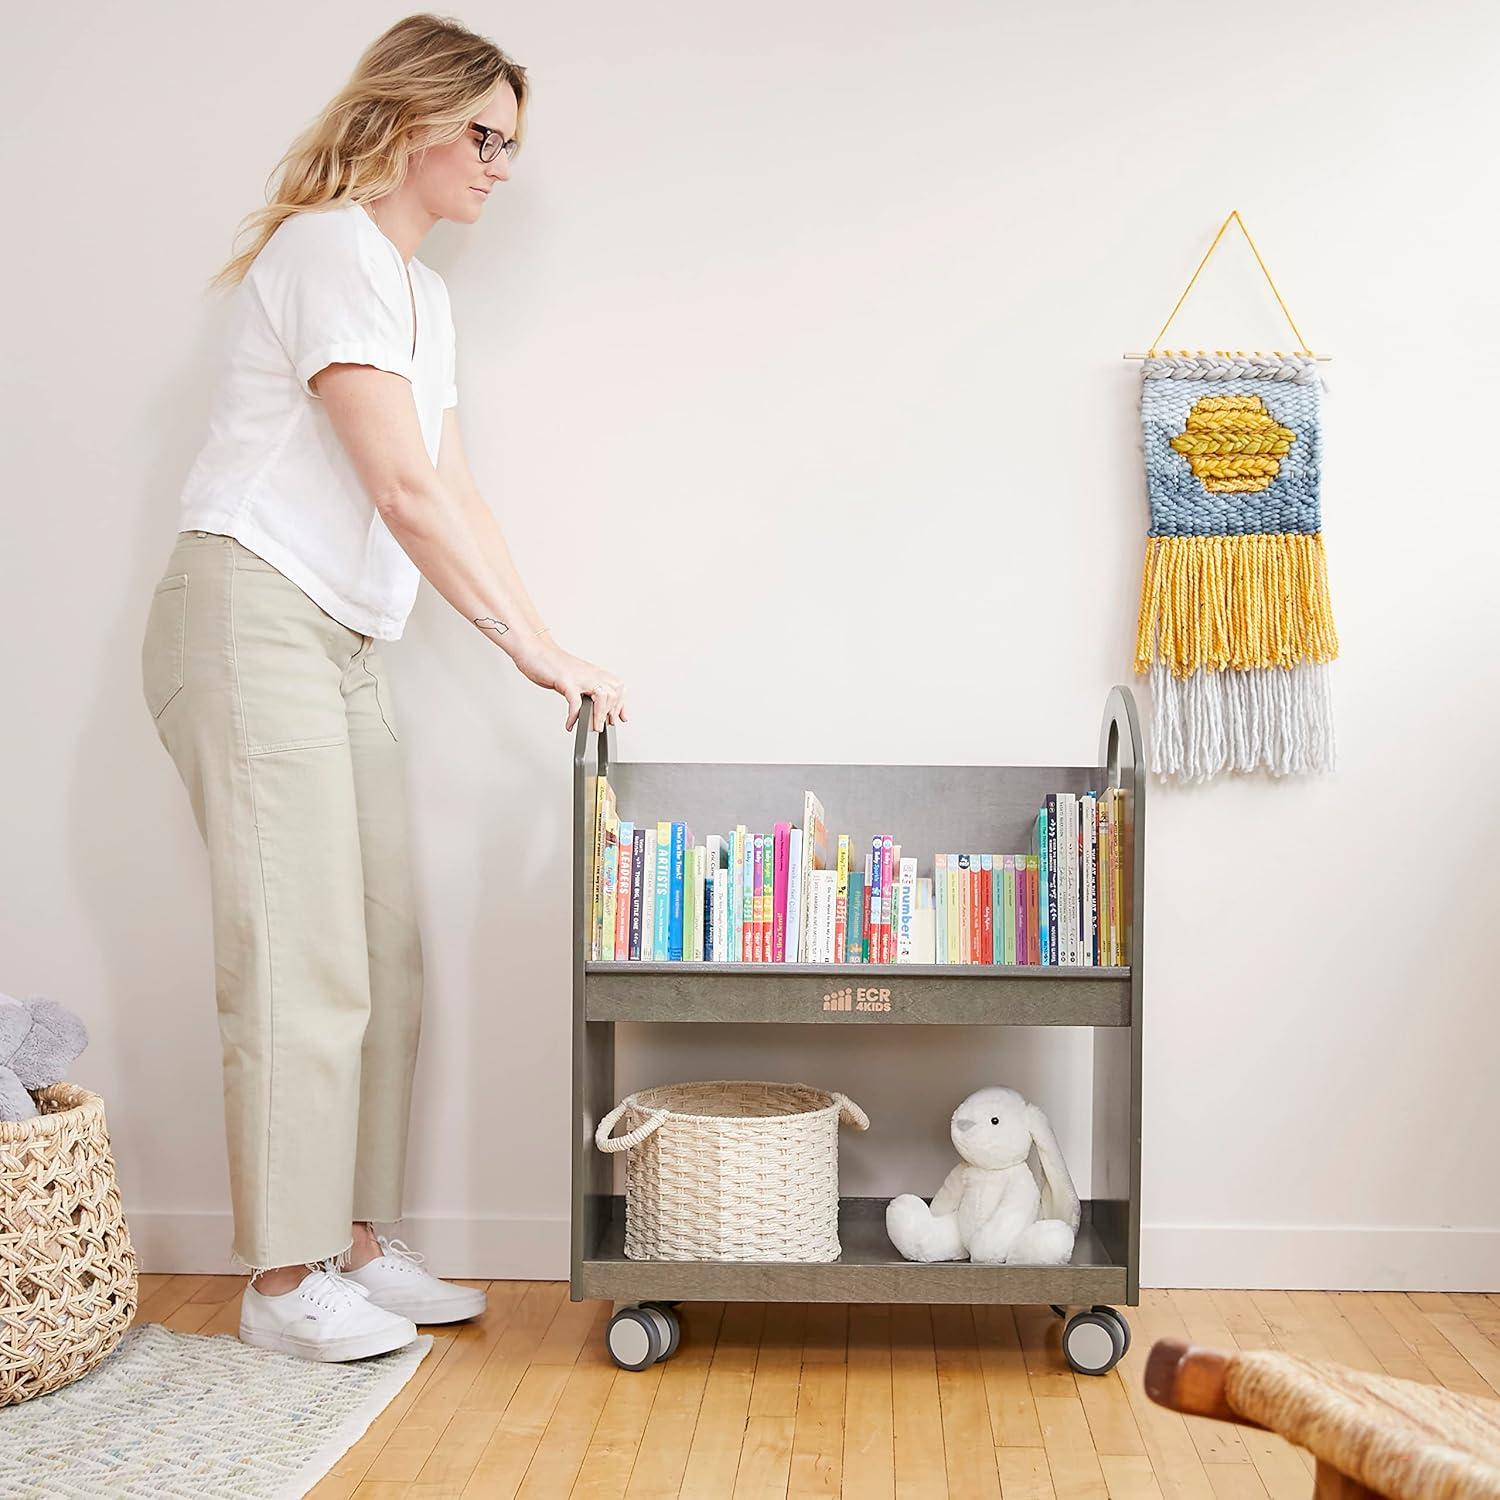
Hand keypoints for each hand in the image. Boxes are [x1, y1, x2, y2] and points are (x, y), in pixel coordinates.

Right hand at [512, 635, 627, 731]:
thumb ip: (583, 688)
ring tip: (592, 727)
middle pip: (613, 691)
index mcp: (593, 672)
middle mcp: (589, 673)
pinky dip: (574, 715)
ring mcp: (578, 676)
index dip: (621, 704)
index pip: (617, 686)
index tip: (620, 718)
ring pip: (601, 696)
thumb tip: (590, 705)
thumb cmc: (549, 663)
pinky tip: (570, 723)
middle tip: (602, 725)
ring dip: (598, 715)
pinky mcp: (565, 680)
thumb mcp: (574, 676)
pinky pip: (575, 701)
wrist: (532, 648)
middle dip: (611, 712)